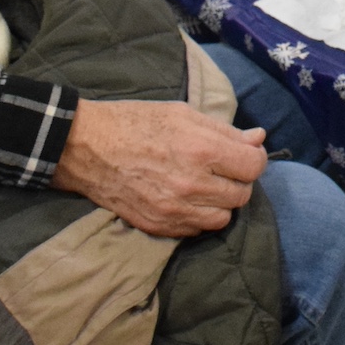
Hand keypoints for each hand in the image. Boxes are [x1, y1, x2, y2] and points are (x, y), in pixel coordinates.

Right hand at [52, 99, 267, 236]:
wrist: (86, 147)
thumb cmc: (136, 122)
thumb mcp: (183, 114)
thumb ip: (225, 131)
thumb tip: (258, 139)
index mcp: (202, 150)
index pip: (253, 167)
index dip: (254, 159)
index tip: (245, 153)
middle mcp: (192, 184)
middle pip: (241, 194)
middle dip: (238, 180)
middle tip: (223, 167)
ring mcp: (174, 210)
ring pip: (222, 217)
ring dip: (221, 202)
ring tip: (206, 185)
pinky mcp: (158, 226)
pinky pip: (197, 230)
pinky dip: (199, 216)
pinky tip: (187, 198)